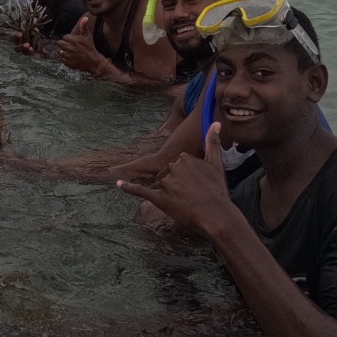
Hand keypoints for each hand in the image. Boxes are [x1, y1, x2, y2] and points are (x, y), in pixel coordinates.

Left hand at [56, 16, 108, 76]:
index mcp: (72, 40)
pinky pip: (62, 59)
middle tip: (70, 45)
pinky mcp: (68, 62)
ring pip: (61, 51)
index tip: (73, 40)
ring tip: (71, 51)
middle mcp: (69, 47)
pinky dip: (66, 59)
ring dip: (65, 51)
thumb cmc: (90, 47)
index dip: (69, 38)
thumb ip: (84, 26)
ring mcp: (68, 55)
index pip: (64, 37)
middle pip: (60, 43)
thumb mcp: (87, 35)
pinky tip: (72, 57)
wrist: (93, 61)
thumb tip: (85, 18)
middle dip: (64, 44)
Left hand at [116, 123, 231, 236]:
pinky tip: (119, 184)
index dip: (187, 177)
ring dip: (170, 194)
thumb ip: (213, 142)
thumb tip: (216, 123)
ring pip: (161, 185)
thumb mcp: (216, 163)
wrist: (216, 213)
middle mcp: (173, 167)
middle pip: (169, 174)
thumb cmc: (217, 189)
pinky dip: (128, 187)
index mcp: (183, 158)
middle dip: (178, 185)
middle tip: (192, 195)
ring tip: (186, 203)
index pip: (179, 165)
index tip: (196, 185)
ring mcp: (165, 183)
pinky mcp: (158, 198)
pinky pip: (140, 190)